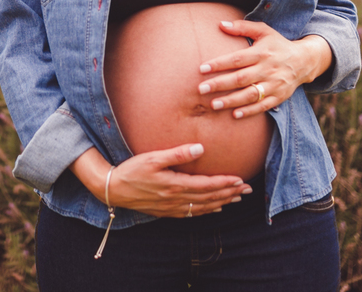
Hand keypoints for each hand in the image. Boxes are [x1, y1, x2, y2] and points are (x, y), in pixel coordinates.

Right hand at [107, 143, 252, 217]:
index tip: (241, 180)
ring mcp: (172, 208)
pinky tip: (214, 208)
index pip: (207, 186)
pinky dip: (206, 210)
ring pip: (203, 207)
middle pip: (209, 198)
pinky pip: (192, 213)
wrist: (114, 190)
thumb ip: (178, 154)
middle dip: (230, 194)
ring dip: (222, 202)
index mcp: (175, 185)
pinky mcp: (166, 212)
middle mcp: (176, 199)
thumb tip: (201, 148)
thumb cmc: (132, 170)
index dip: (225, 183)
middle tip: (247, 191)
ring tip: (236, 199)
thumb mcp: (153, 158)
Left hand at [197, 20, 331, 118]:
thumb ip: (242, 27)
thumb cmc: (277, 44)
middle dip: (220, 84)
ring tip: (213, 104)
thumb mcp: (264, 31)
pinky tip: (234, 114)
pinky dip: (250, 111)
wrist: (305, 60)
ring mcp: (274, 84)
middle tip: (200, 89)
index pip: (237, 59)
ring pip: (250, 95)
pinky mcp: (279, 96)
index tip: (202, 69)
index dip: (219, 64)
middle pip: (241, 78)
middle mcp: (268, 69)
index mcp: (262, 53)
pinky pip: (263, 106)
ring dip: (231, 101)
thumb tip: (220, 24)